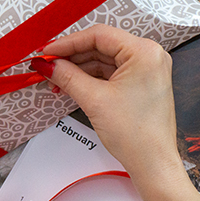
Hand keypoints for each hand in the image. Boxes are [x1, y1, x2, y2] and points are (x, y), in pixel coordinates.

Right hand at [32, 25, 199, 200]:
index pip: (99, 35)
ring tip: (55, 81)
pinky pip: (111, 73)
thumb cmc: (134, 133)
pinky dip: (91, 79)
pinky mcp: (141, 84)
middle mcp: (149, 56)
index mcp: (144, 52)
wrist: (153, 165)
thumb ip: (67, 76)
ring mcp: (146, 70)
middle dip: (72, 58)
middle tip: (46, 66)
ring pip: (104, 60)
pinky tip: (71, 86)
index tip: (46, 52)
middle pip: (101, 46)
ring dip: (79, 70)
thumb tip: (46, 64)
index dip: (68, 43)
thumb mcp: (94, 100)